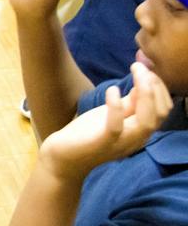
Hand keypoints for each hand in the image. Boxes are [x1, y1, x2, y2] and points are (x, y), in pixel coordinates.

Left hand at [39, 62, 170, 180]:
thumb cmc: (87, 134)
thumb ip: (130, 104)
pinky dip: (116, 107)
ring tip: (136, 73)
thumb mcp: (113, 116)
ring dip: (145, 94)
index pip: (163, 110)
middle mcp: (136, 139)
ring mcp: (120, 143)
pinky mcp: (102, 143)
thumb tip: (144, 84)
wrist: (61, 158)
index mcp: (140, 131)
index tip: (146, 69)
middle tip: (140, 67)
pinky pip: (116, 127)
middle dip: (155, 87)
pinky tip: (112, 90)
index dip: (159, 88)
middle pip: (160, 114)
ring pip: (146, 122)